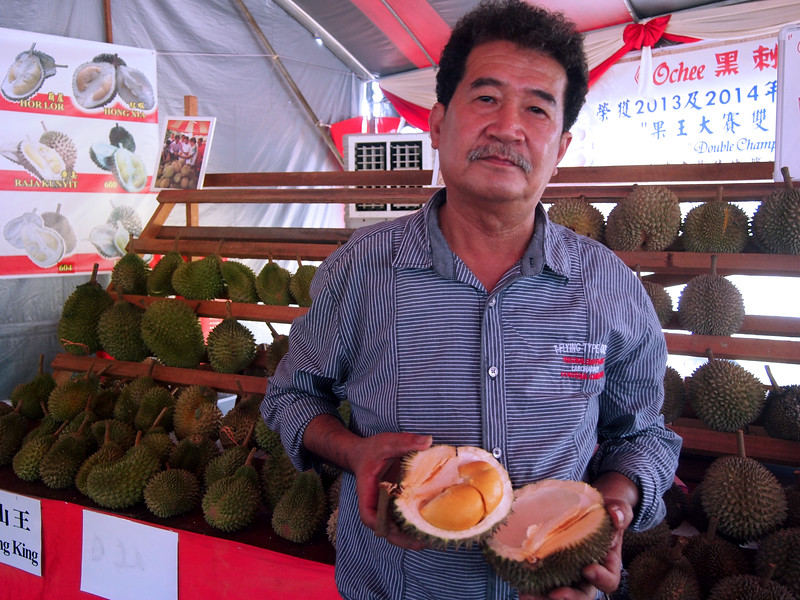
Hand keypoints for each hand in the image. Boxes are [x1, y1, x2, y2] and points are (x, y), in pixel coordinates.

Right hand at [348, 432, 432, 548]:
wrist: (365, 453)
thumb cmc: (372, 450)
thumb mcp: (387, 442)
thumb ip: (405, 441)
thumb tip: (427, 440)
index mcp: (367, 491)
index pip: (368, 515)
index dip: (380, 524)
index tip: (393, 528)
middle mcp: (376, 503)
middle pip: (383, 528)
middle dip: (400, 539)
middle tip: (420, 543)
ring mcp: (385, 506)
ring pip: (394, 527)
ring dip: (408, 536)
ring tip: (428, 540)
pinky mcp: (395, 504)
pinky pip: (401, 519)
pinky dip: (412, 525)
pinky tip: (429, 528)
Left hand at [520, 472, 636, 599]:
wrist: (586, 512)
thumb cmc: (603, 514)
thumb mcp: (615, 509)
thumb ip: (618, 511)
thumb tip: (615, 513)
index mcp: (607, 566)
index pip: (608, 581)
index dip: (600, 578)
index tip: (588, 569)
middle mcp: (587, 577)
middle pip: (582, 596)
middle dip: (569, 597)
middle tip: (556, 594)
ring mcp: (568, 576)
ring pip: (559, 595)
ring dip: (544, 598)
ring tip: (528, 596)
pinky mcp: (551, 572)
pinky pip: (542, 585)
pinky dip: (532, 588)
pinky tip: (521, 587)